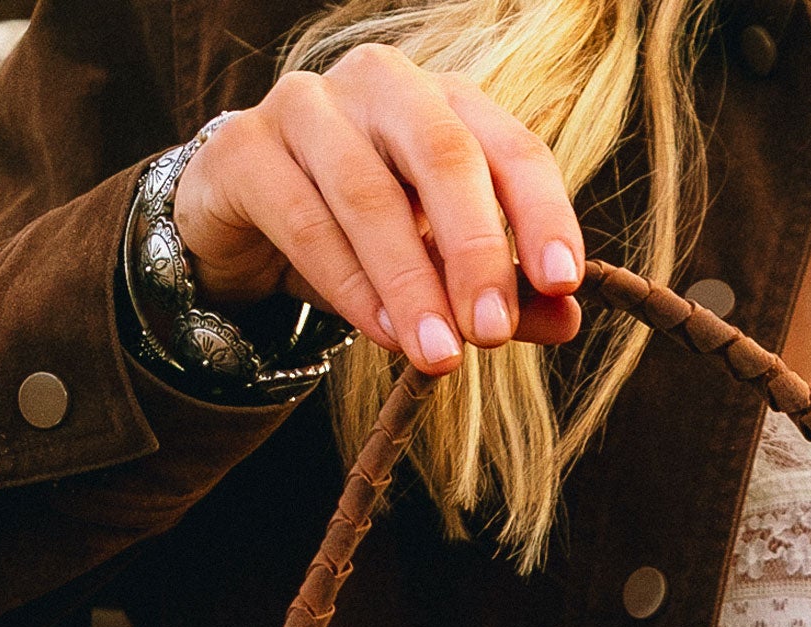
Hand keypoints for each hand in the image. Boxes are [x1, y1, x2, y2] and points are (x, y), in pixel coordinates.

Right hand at [172, 46, 582, 371]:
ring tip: (438, 356)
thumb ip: (502, 292)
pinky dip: (349, 286)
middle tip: (493, 332)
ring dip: (409, 283)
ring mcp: (307, 107)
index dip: (542, 213)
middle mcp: (382, 86)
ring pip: (368, 192)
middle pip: (443, 153)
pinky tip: (382, 335)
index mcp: (445, 104)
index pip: (511, 148)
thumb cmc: (359, 239)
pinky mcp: (244, 150)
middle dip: (475, 249)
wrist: (245, 224)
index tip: (564, 283)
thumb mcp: (438, 270)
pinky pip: (304, 220)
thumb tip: (566, 320)